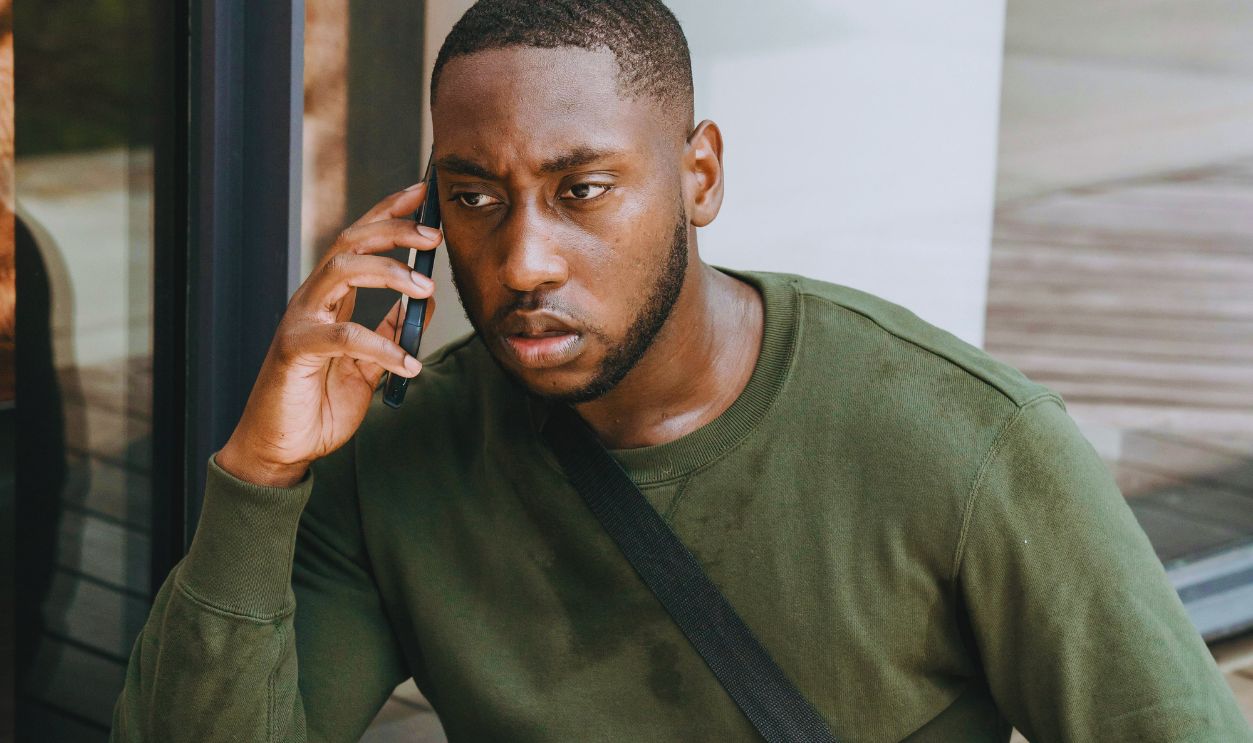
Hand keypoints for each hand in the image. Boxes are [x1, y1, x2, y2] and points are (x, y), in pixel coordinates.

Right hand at [215, 184, 441, 486]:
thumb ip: (392, 328)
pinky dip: (381, 347)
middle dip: (394, 229)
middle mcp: (313, 299)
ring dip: (388, 272)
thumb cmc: (320, 402)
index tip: (424, 192)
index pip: (360, 239)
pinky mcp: (295, 350)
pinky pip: (343, 336)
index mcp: (331, 297)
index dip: (391, 211)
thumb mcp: (369, 362)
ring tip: (425, 287)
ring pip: (341, 270)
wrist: (283, 447)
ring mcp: (301, 320)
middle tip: (435, 233)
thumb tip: (427, 298)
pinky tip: (409, 364)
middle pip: (351, 241)